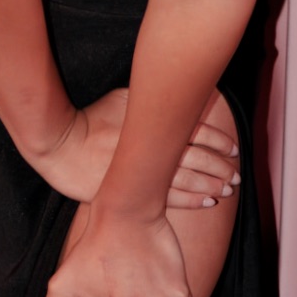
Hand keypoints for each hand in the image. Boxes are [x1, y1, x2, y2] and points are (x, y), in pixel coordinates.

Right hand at [38, 89, 240, 211]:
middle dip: (221, 166)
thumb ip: (150, 102)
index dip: (219, 141)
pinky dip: (192, 199)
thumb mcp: (122, 99)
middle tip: (236, 173)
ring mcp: (144, 171)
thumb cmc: (90, 119)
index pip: (197, 131)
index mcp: (153, 123)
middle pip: (198, 156)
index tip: (233, 148)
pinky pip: (170, 198)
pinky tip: (209, 201)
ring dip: (212, 183)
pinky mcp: (133, 191)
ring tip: (228, 189)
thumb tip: (177, 95)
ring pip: (188, 178)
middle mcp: (152, 147)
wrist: (59, 145)